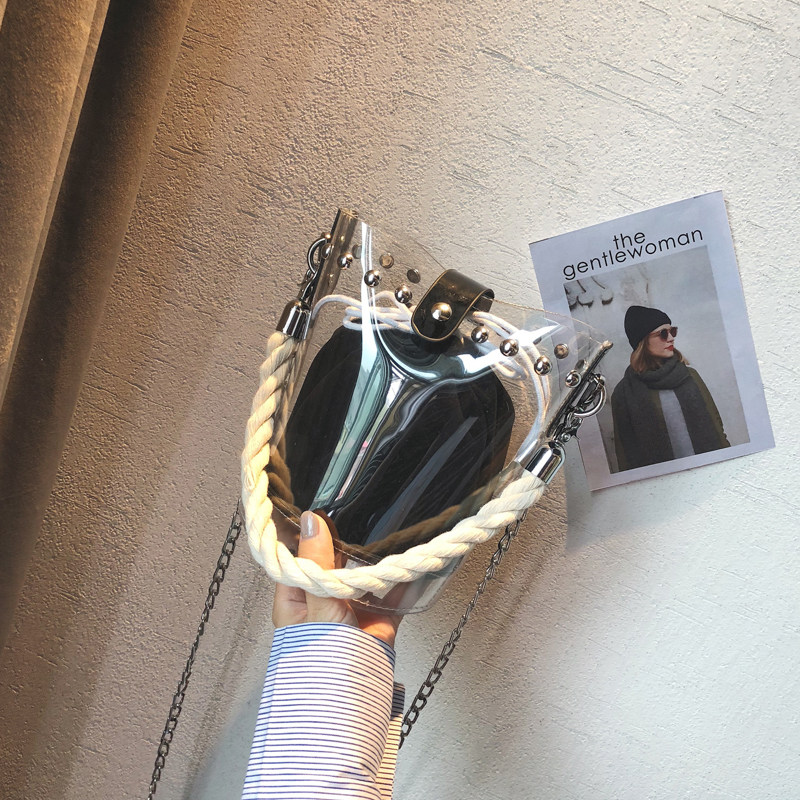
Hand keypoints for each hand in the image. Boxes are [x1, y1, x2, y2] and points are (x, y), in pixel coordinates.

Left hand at [272, 511, 401, 647]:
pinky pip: (392, 594)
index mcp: (297, 596)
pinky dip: (402, 581)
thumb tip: (311, 522)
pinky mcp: (379, 619)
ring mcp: (352, 609)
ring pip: (364, 575)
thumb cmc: (320, 658)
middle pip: (335, 563)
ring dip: (376, 560)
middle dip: (348, 543)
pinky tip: (409, 563)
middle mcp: (324, 600)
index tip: (323, 509)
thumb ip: (318, 563)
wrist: (352, 697)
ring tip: (387, 532)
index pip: (299, 556)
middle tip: (361, 513)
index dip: (309, 534)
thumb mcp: (318, 602)